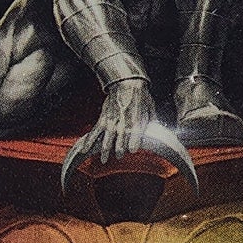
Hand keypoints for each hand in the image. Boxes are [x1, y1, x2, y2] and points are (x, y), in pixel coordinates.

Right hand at [61, 80, 198, 196]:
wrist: (126, 82)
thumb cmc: (141, 96)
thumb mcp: (151, 109)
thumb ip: (152, 123)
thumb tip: (157, 134)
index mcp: (137, 118)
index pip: (135, 132)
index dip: (133, 141)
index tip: (132, 150)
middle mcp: (123, 120)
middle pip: (120, 137)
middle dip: (119, 148)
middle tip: (119, 156)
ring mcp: (112, 120)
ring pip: (107, 137)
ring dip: (105, 149)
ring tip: (103, 160)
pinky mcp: (103, 119)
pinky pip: (95, 131)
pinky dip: (89, 141)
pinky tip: (85, 150)